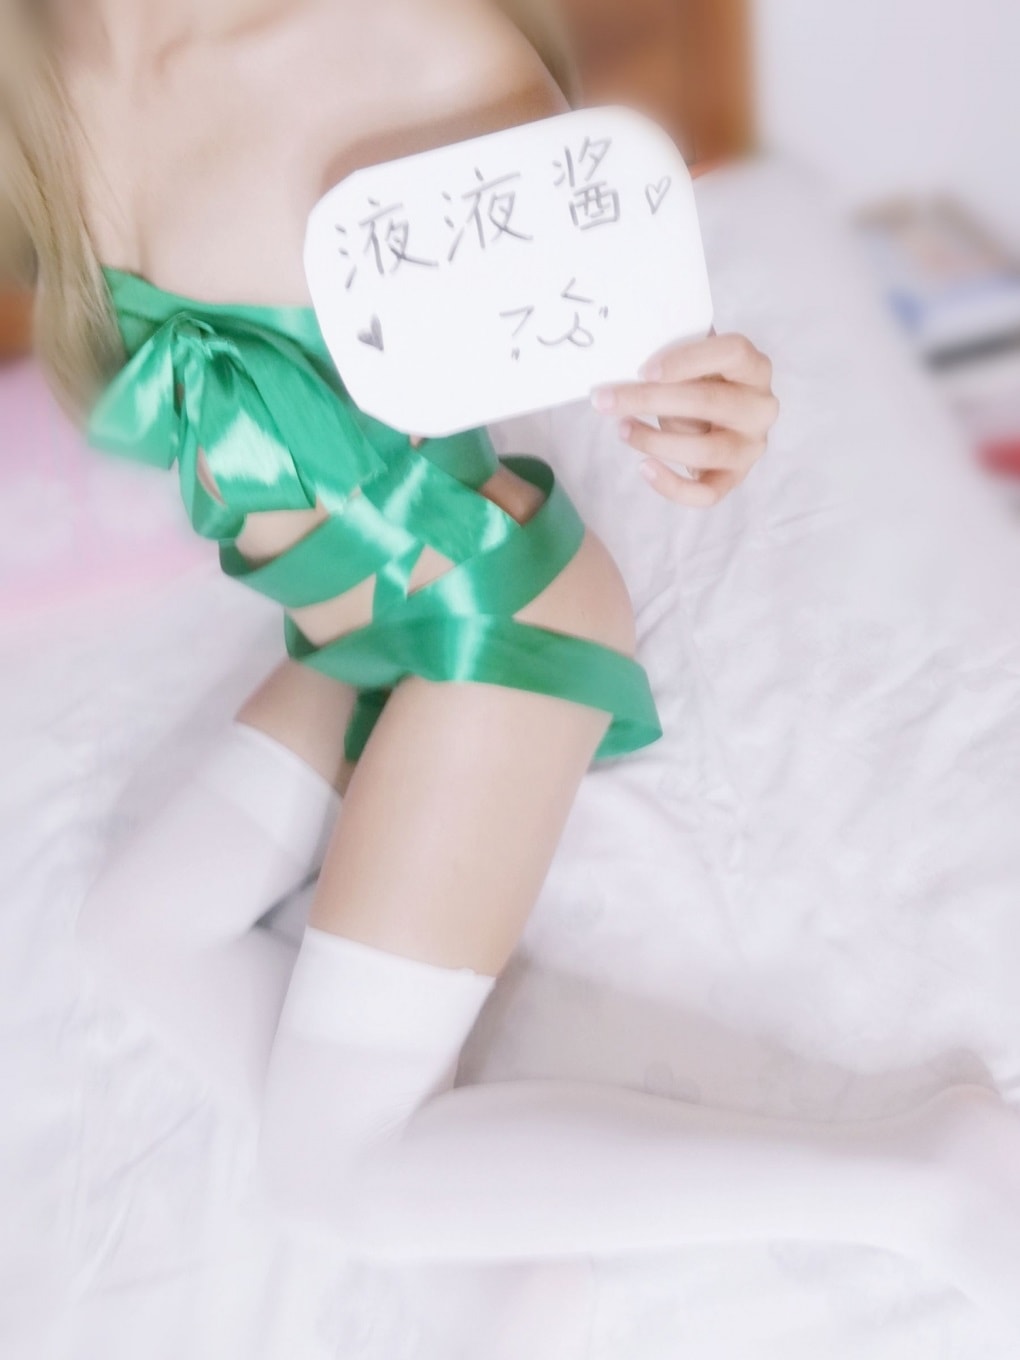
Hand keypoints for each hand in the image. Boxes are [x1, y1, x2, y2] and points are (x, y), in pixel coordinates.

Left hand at [591, 333, 778, 506]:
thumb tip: (623, 368)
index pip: (732, 353)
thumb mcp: (691, 364)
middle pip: (709, 402)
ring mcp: (750, 447)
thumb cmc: (699, 383)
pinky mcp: (734, 478)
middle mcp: (760, 408)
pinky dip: (672, 486)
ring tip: (622, 429)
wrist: (714, 419)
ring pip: (705, 450)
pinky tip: (644, 468)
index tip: (643, 370)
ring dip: (655, 440)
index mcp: (754, 368)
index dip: (687, 360)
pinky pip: (706, 493)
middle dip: (651, 401)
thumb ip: (672, 361)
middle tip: (607, 401)